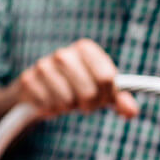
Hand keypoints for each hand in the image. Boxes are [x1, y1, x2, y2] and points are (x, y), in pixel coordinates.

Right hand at [14, 39, 138, 117]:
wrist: (38, 88)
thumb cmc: (76, 86)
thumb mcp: (100, 89)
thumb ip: (118, 99)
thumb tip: (131, 111)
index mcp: (85, 48)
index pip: (107, 78)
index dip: (107, 95)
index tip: (102, 97)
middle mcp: (63, 53)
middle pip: (89, 93)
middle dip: (89, 105)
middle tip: (83, 102)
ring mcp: (43, 65)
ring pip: (67, 102)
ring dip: (68, 107)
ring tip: (64, 99)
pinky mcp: (28, 80)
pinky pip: (48, 106)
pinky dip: (51, 109)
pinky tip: (49, 100)